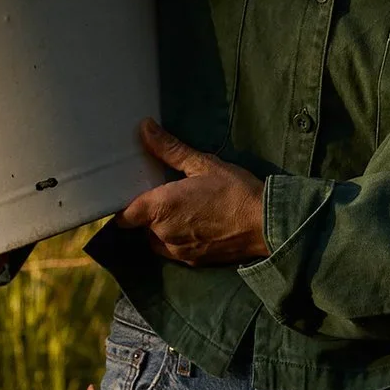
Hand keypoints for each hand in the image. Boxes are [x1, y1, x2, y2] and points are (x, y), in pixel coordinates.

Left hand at [120, 120, 268, 266]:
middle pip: (141, 227)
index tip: (136, 194)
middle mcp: (163, 234)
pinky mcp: (192, 262)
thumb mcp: (203, 164)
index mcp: (160, 208)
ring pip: (157, 241)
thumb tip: (145, 127)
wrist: (266, 224)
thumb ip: (169, 149)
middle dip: (150, 213)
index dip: (127, 206)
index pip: (123, 216)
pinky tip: (197, 225)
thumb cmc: (235, 190)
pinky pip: (175, 251)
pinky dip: (179, 240)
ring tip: (183, 211)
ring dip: (163, 228)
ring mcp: (177, 251)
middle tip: (167, 195)